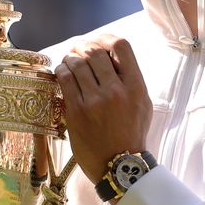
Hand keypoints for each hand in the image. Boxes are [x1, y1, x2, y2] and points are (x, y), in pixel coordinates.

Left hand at [55, 35, 151, 185]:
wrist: (120, 165)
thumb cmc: (131, 134)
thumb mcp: (143, 104)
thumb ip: (130, 80)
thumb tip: (112, 58)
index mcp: (136, 86)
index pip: (121, 46)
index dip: (107, 38)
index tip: (99, 42)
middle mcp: (117, 90)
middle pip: (96, 51)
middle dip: (84, 46)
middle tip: (79, 50)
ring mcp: (96, 101)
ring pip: (78, 63)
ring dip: (71, 58)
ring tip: (69, 61)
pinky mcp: (77, 112)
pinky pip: (65, 80)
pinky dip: (62, 71)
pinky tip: (63, 73)